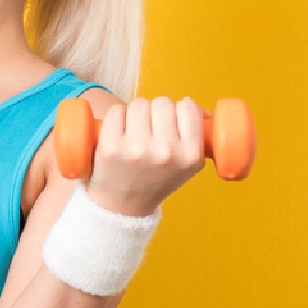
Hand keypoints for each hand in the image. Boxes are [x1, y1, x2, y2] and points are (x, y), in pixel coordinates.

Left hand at [85, 96, 207, 216]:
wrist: (123, 205)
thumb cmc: (155, 178)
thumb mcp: (187, 165)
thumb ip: (196, 136)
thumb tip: (196, 107)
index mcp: (190, 155)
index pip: (188, 107)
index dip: (178, 110)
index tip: (171, 121)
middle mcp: (166, 151)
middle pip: (162, 102)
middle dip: (155, 111)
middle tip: (150, 130)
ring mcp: (137, 148)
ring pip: (139, 104)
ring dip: (135, 113)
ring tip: (134, 133)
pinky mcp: (111, 146)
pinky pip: (116, 111)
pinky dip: (116, 117)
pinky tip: (117, 133)